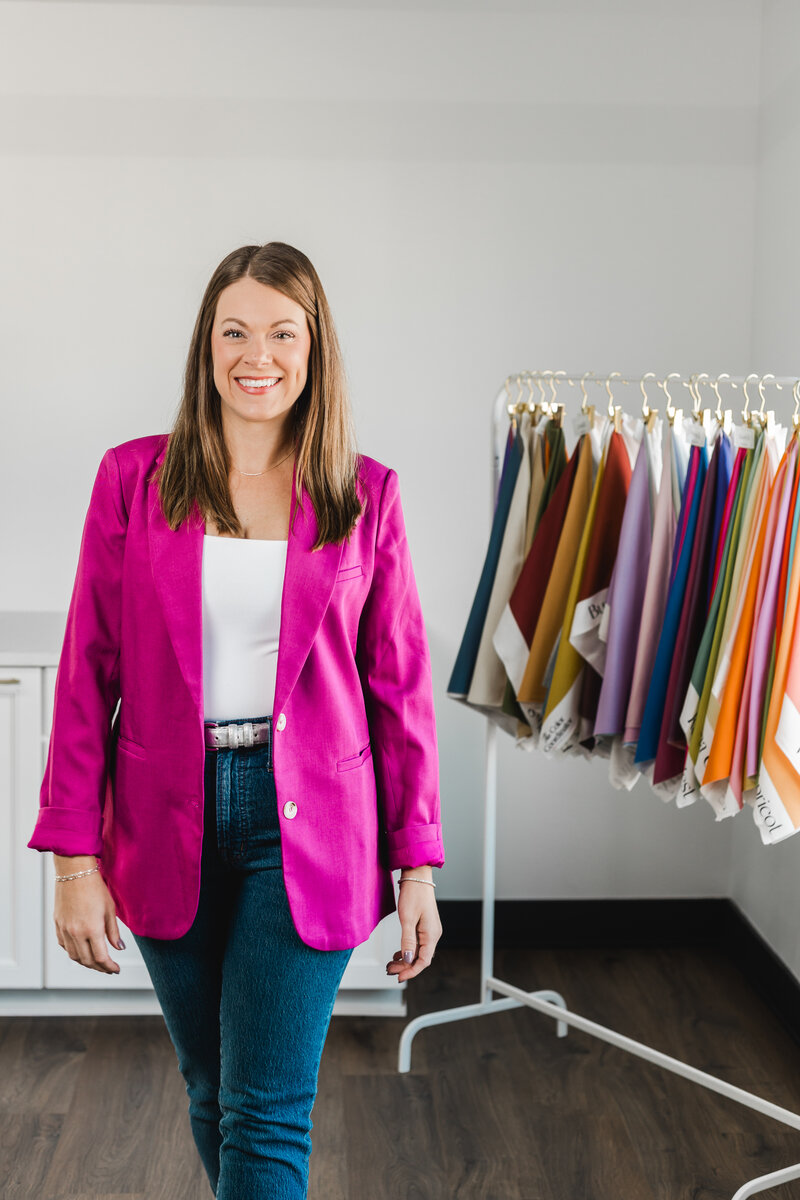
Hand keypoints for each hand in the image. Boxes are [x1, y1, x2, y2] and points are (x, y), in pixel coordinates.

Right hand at [53, 860, 124, 973]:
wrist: (75, 872)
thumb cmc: (95, 887)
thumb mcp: (109, 910)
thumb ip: (113, 932)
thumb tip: (119, 948)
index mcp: (92, 930)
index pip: (101, 957)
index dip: (109, 967)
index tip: (116, 970)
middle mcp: (76, 933)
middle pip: (87, 960)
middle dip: (99, 967)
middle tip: (108, 969)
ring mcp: (65, 930)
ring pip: (74, 956)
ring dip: (86, 962)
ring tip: (96, 962)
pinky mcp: (58, 925)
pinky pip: (64, 946)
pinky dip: (73, 952)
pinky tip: (81, 951)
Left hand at [386, 868, 441, 983]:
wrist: (417, 877)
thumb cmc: (414, 894)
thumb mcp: (407, 918)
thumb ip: (407, 940)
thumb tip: (407, 960)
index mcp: (431, 934)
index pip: (423, 961)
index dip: (411, 971)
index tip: (398, 977)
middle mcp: (433, 934)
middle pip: (420, 958)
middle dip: (405, 967)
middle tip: (389, 971)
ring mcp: (430, 930)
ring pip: (418, 952)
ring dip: (405, 960)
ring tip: (390, 964)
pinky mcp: (425, 926)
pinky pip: (417, 944)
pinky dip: (407, 951)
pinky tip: (397, 954)